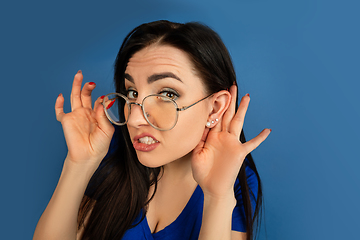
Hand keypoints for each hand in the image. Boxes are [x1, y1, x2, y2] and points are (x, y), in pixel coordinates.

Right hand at [55, 71, 114, 169]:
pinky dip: (58, 103)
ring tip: (79, 75)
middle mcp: (86, 114)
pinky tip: (61, 96)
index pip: (98, 102)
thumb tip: (101, 102)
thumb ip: (104, 116)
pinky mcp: (66, 120)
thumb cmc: (99, 146)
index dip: (101, 100)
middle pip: (85, 95)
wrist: (88, 156)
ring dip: (76, 86)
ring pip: (74, 97)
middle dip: (87, 86)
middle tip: (90, 81)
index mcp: (97, 116)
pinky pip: (60, 111)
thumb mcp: (107, 130)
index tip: (104, 100)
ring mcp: (76, 116)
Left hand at [191, 84, 270, 199]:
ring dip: (242, 109)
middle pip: (227, 114)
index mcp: (212, 136)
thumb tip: (200, 124)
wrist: (211, 188)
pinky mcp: (239, 153)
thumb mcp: (196, 153)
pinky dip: (259, 138)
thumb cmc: (202, 172)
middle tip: (232, 86)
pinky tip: (267, 131)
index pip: (214, 117)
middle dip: (229, 100)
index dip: (216, 105)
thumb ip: (199, 139)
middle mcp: (223, 137)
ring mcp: (232, 144)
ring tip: (246, 96)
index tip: (216, 91)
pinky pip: (251, 144)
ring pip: (238, 122)